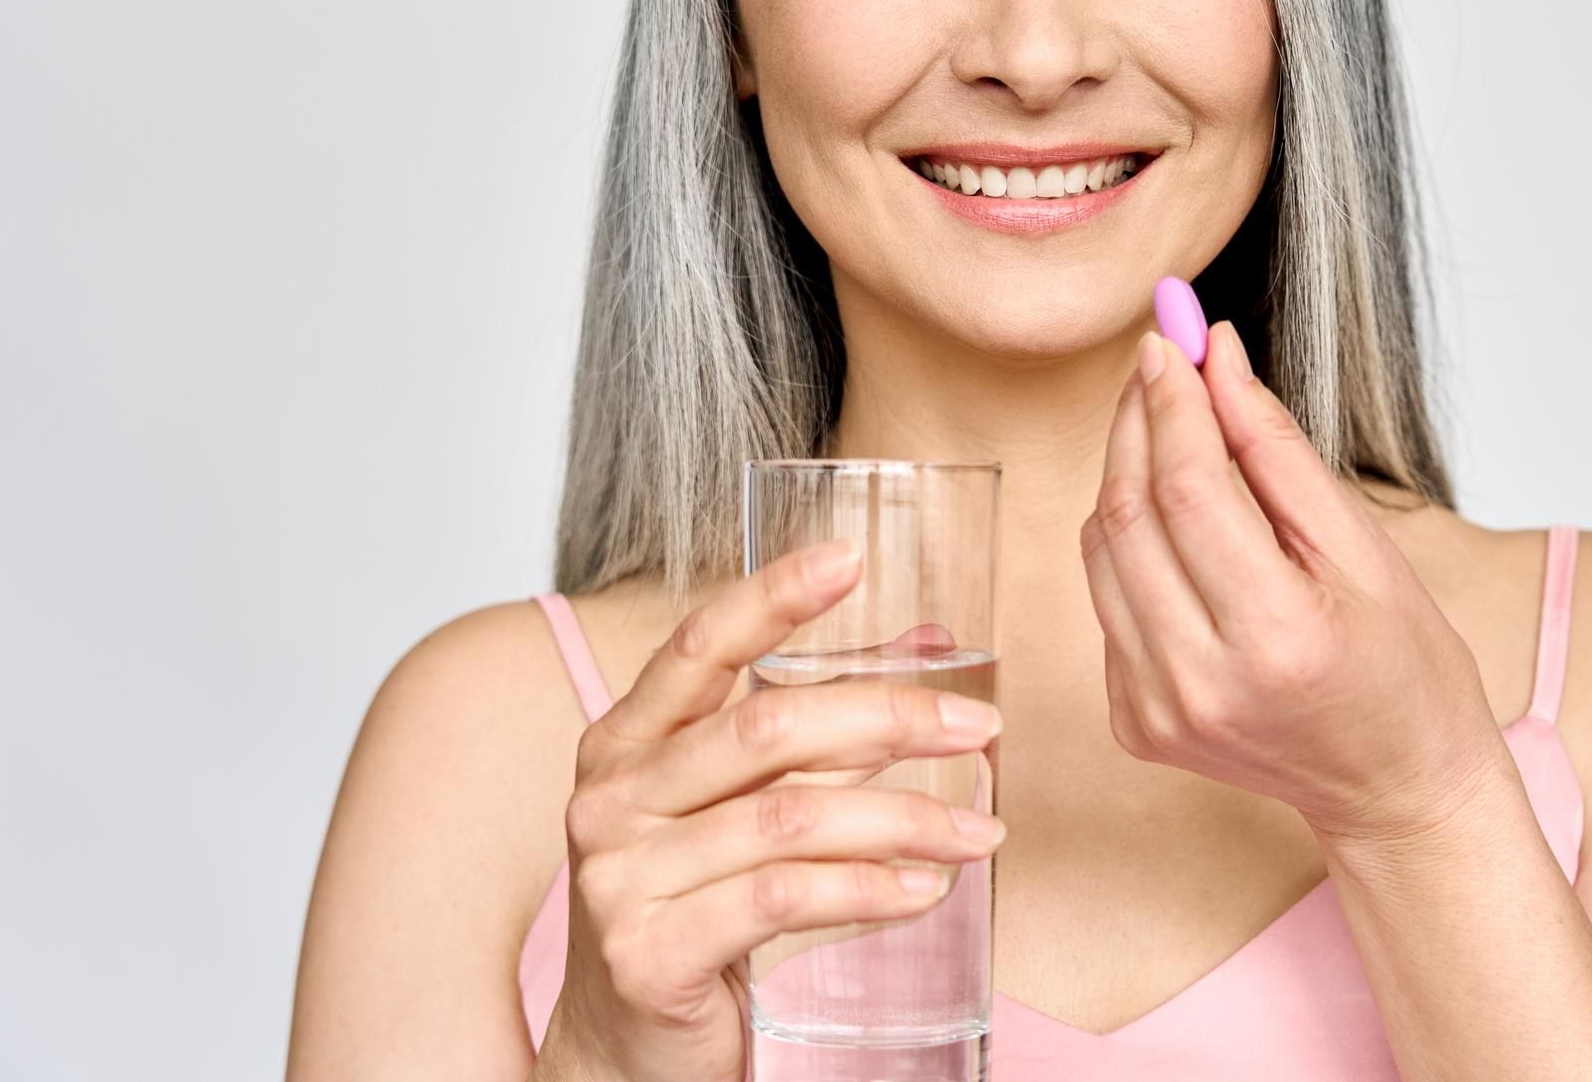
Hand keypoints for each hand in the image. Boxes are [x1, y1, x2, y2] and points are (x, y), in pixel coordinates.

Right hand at [536, 542, 1005, 1081]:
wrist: (624, 1054)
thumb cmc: (692, 915)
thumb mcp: (739, 810)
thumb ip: (818, 735)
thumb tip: (931, 646)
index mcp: (624, 742)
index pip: (697, 646)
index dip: (771, 597)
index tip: (848, 558)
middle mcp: (611, 797)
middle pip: (767, 727)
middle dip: (890, 718)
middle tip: (979, 728)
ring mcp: (621, 877)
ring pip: (791, 819)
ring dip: (905, 818)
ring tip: (978, 830)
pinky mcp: (649, 953)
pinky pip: (783, 899)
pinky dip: (869, 891)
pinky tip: (925, 889)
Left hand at [1078, 322, 1504, 846]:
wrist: (1396, 786)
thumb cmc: (1403, 667)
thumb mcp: (1364, 549)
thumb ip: (1277, 452)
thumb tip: (1217, 359)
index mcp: (1276, 638)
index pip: (1188, 490)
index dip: (1172, 403)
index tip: (1171, 342)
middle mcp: (1200, 682)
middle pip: (1128, 515)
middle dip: (1137, 423)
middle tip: (1159, 364)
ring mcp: (1156, 711)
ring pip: (1101, 552)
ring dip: (1124, 474)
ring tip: (1168, 427)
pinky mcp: (1133, 722)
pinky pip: (1106, 600)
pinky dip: (1129, 543)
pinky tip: (1174, 522)